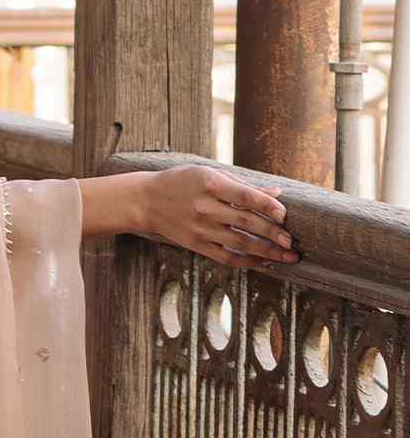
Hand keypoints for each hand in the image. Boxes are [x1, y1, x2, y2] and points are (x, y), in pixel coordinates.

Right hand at [138, 163, 299, 272]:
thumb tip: (276, 193)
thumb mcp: (209, 174)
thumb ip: (242, 185)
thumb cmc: (181, 183)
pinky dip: (247, 261)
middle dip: (272, 234)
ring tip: (287, 256)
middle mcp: (204, 207)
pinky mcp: (196, 244)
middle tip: (292, 243)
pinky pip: (225, 256)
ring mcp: (199, 228)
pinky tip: (264, 262)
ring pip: (239, 243)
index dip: (267, 206)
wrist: (145, 201)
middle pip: (245, 222)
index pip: (245, 197)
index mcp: (210, 184)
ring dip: (266, 251)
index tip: (285, 215)